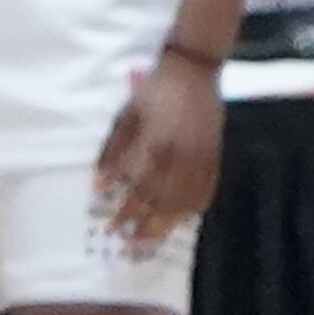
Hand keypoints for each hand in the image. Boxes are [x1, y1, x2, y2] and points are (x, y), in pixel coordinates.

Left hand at [93, 45, 222, 250]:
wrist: (193, 71)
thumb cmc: (153, 92)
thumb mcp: (125, 117)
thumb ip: (112, 153)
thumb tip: (99, 187)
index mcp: (155, 147)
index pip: (138, 191)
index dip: (125, 213)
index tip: (111, 228)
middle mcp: (180, 159)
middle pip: (163, 204)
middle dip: (145, 227)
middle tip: (131, 243)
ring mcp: (201, 160)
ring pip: (185, 203)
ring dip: (167, 224)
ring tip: (152, 239)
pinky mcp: (214, 158)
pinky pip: (205, 192)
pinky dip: (192, 209)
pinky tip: (180, 218)